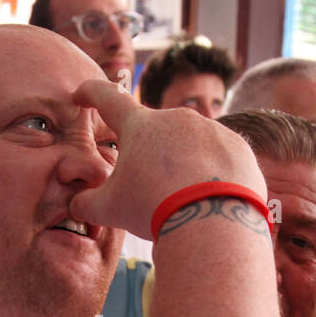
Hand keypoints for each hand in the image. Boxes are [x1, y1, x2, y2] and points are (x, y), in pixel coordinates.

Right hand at [69, 79, 265, 238]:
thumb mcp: (109, 210)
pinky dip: (212, 175)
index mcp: (140, 125)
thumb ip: (87, 203)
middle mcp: (177, 118)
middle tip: (150, 189)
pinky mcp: (239, 147)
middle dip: (148, 156)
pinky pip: (220, 158)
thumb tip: (77, 204)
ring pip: (190, 146)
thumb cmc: (154, 210)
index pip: (108, 98)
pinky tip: (209, 199)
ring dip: (183, 166)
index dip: (91, 93)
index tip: (82, 95)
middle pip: (155, 132)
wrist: (212, 223)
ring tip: (183, 200)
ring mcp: (212, 129)